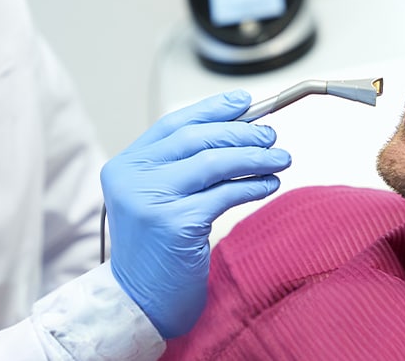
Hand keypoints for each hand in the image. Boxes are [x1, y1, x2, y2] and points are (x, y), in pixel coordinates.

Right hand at [101, 90, 291, 338]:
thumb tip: (235, 132)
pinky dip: (252, 187)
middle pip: (196, 138)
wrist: (138, 301)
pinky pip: (225, 195)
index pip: (173, 124)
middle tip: (271, 137)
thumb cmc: (153, 252)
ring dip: (254, 158)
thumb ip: (180, 167)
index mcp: (124, 166)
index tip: (245, 102)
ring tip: (280, 158)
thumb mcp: (155, 199)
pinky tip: (269, 185)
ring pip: (214, 163)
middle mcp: (131, 178)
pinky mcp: (174, 223)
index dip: (212, 110)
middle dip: (241, 133)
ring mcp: (150, 200)